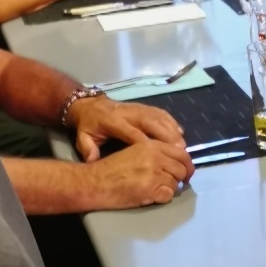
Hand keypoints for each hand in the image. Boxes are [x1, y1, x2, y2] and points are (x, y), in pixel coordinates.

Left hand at [67, 95, 190, 167]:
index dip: (146, 142)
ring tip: (183, 146)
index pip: (132, 132)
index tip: (158, 154)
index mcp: (113, 121)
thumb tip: (93, 161)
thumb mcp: (83, 137)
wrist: (90, 105)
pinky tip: (180, 133)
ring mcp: (138, 108)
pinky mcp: (144, 107)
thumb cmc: (88, 125)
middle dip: (166, 136)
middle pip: (151, 123)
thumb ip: (87, 149)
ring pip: (159, 118)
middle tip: (179, 151)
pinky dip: (172, 122)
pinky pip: (161, 113)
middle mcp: (128, 113)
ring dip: (172, 130)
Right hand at [92, 136, 194, 207]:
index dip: (187, 164)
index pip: (180, 153)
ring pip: (176, 182)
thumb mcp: (135, 151)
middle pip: (182, 168)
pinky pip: (168, 195)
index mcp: (151, 145)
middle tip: (174, 183)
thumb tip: (176, 161)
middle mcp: (155, 157)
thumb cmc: (111, 168)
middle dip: (181, 177)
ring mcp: (153, 174)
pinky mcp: (150, 190)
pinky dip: (164, 198)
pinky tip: (153, 196)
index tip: (186, 172)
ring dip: (169, 188)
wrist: (95, 182)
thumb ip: (155, 153)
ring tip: (157, 189)